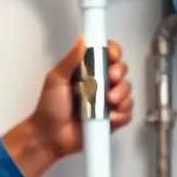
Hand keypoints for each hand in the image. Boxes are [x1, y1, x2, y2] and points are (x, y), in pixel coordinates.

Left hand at [32, 36, 133, 157]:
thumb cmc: (49, 108)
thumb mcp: (55, 79)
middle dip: (119, 73)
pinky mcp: (111, 120)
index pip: (108, 54)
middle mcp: (100, 84)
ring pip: (127, 91)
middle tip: (110, 79)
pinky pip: (127, 113)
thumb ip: (70, 60)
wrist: (48, 137)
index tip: (111, 57)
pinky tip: (111, 116)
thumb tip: (82, 39)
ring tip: (109, 101)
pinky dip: (122, 113)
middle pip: (121, 70)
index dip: (114, 52)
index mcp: (88, 71)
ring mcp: (107, 102)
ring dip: (122, 93)